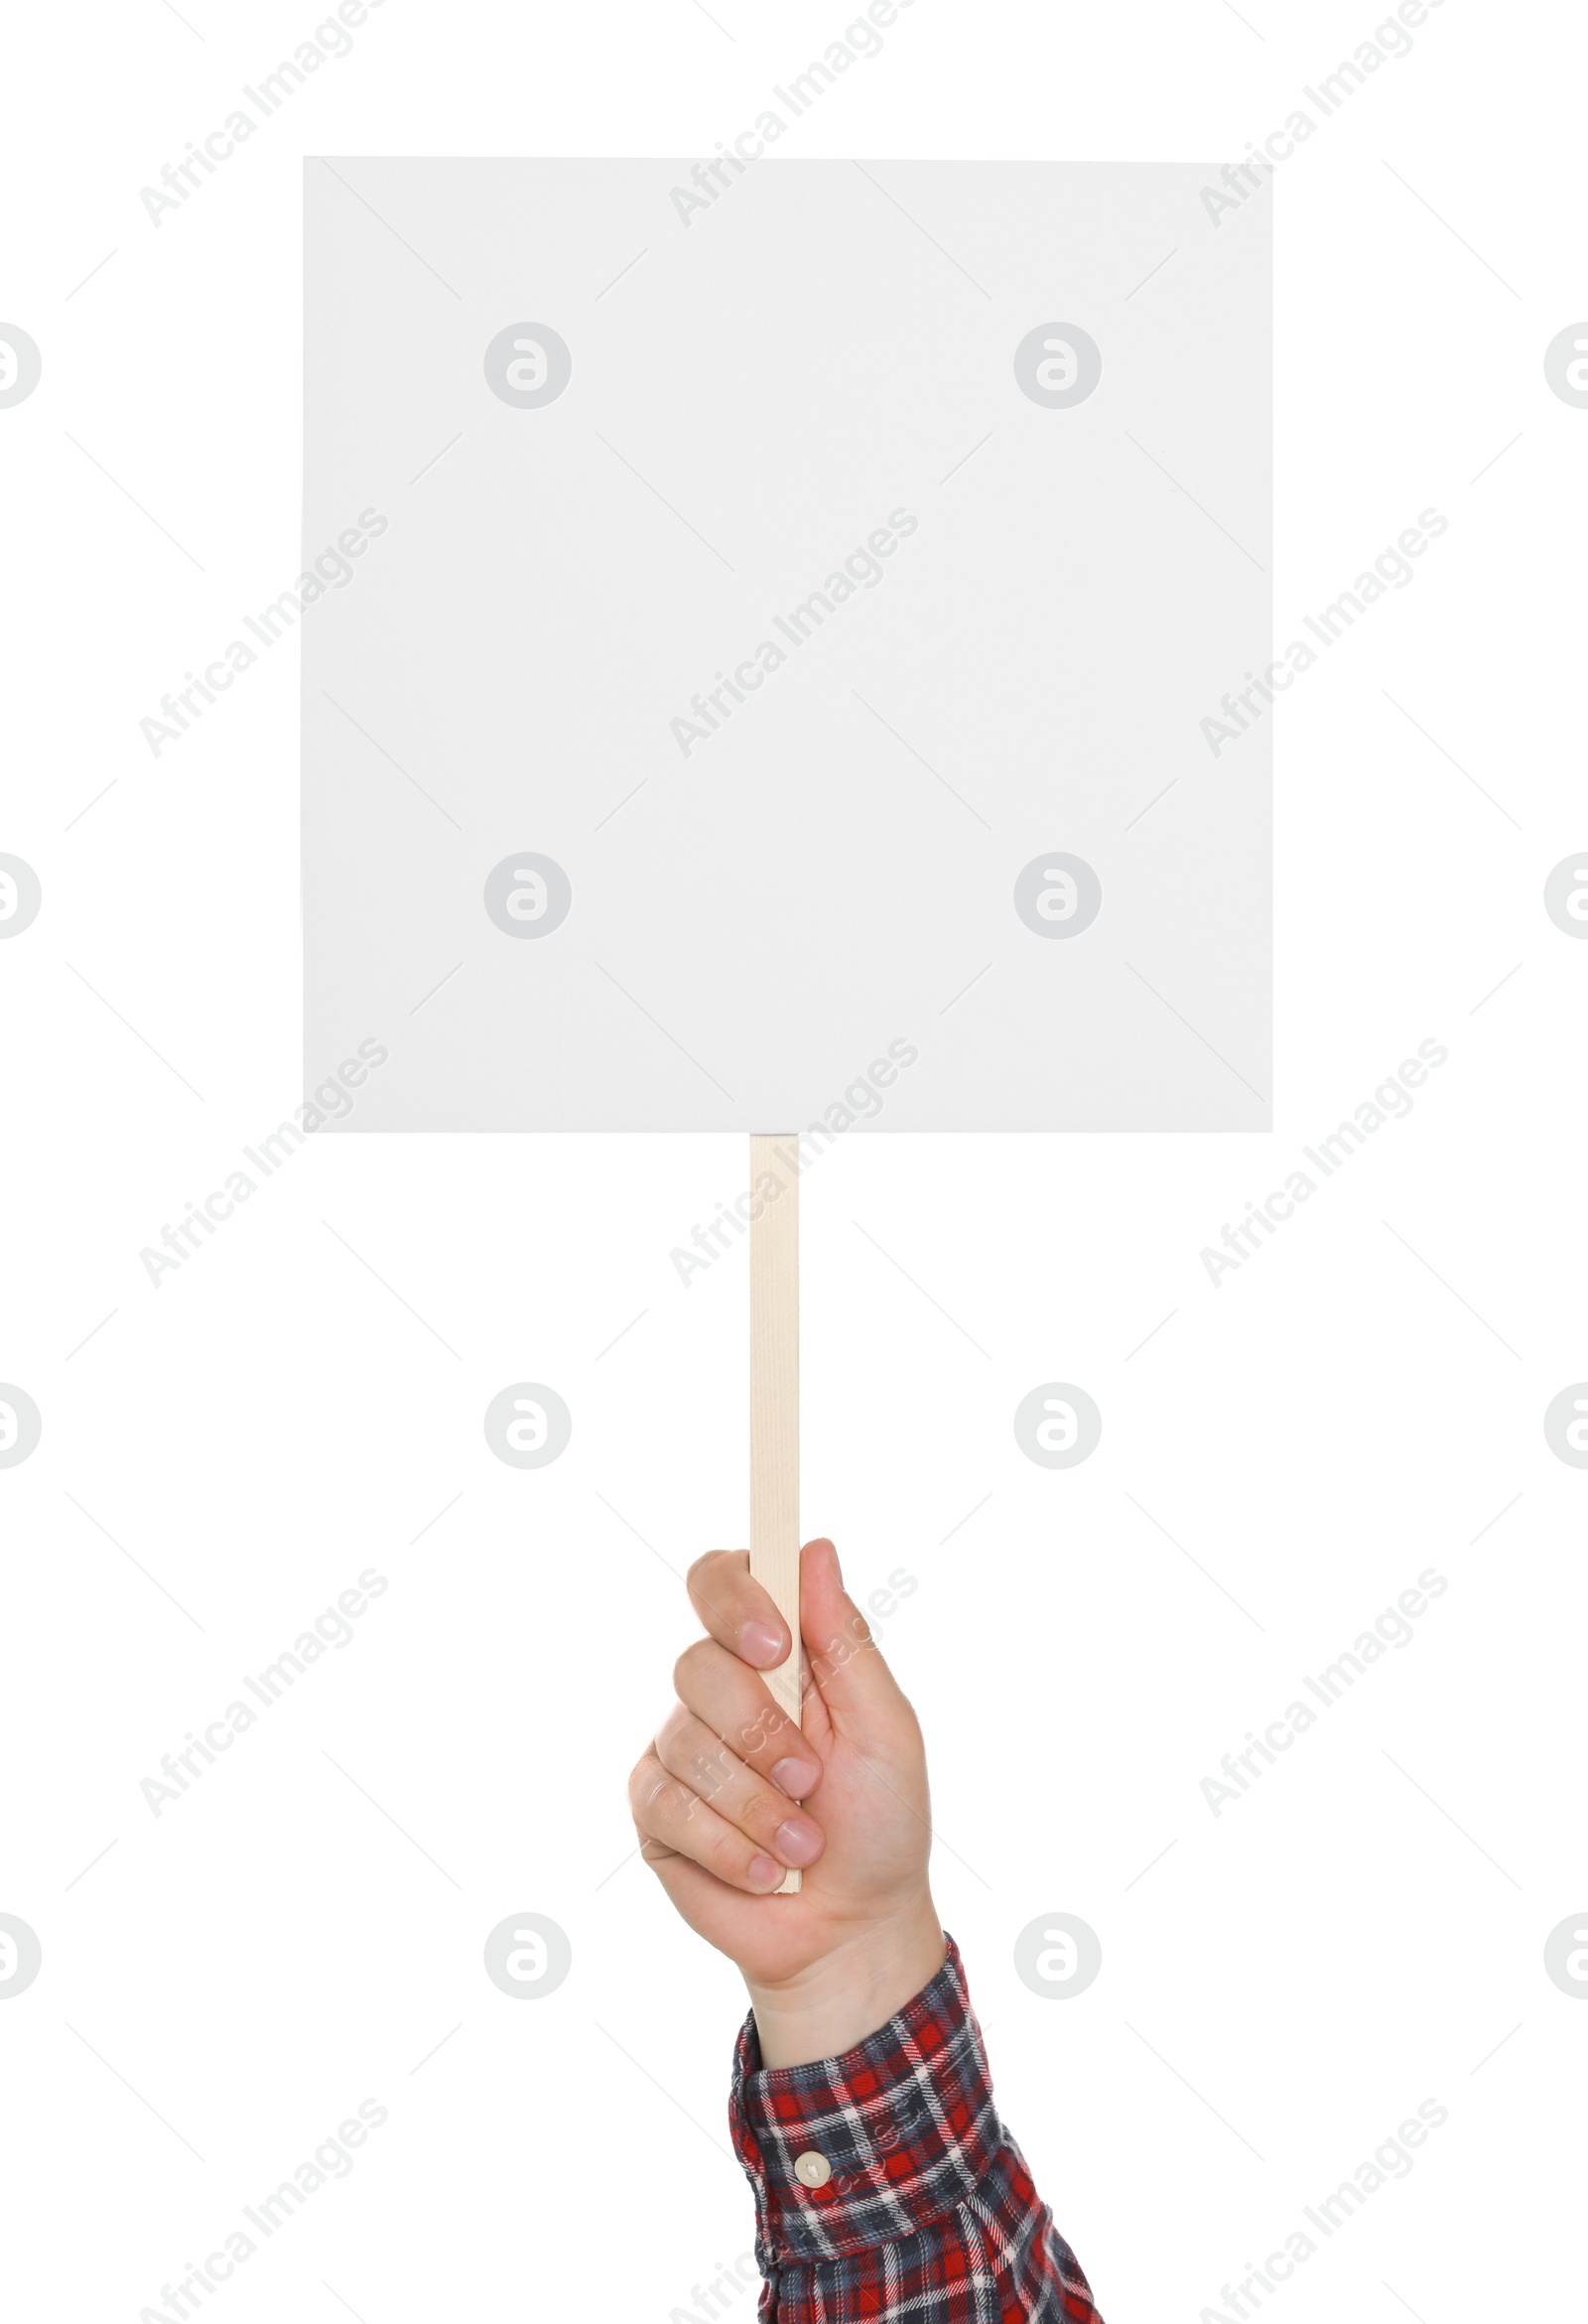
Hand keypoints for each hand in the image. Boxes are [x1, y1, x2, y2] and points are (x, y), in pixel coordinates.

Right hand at [629, 1537, 944, 2065]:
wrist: (852, 1929)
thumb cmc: (880, 1822)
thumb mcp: (885, 1730)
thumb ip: (846, 1641)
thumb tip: (815, 1547)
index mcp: (777, 1655)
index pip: (721, 1581)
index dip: (735, 1600)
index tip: (774, 1646)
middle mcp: (721, 1691)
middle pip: (698, 1664)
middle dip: (759, 1732)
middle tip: (808, 1779)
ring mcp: (682, 1749)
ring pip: (686, 1742)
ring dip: (756, 1804)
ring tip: (802, 1841)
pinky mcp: (656, 1811)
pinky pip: (667, 1804)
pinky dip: (729, 1844)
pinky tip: (765, 1869)